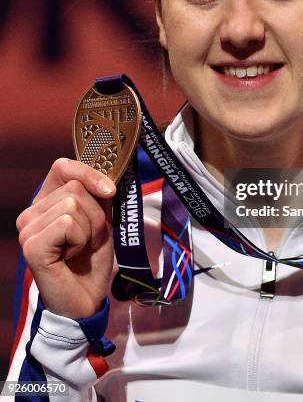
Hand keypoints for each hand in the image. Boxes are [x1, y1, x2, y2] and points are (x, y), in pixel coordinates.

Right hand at [16, 158, 115, 318]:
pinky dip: (80, 240)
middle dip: (96, 213)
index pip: (62, 166)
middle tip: (89, 238)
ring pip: (73, 204)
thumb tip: (107, 172)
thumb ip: (98, 194)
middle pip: (75, 187)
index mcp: (46, 202)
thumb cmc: (91, 259)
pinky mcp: (32, 246)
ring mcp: (28, 229)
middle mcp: (31, 213)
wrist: (86, 299)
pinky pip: (68, 223)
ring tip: (80, 248)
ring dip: (90, 229)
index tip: (109, 191)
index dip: (88, 173)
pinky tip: (70, 257)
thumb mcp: (101, 219)